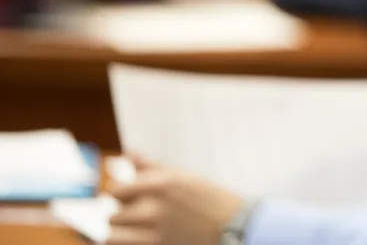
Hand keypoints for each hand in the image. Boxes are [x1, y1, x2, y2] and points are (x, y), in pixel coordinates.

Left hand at [108, 155, 243, 244]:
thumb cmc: (210, 198)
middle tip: (139, 215)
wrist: (232, 226)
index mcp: (159, 184)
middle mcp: (152, 209)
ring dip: (121, 233)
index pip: (117, 191)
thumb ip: (151, 166)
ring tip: (134, 230)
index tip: (129, 197)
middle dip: (124, 214)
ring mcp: (153, 233)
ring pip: (112, 236)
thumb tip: (130, 153)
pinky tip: (139, 238)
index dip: (122, 194)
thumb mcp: (182, 176)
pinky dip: (127, 242)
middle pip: (114, 214)